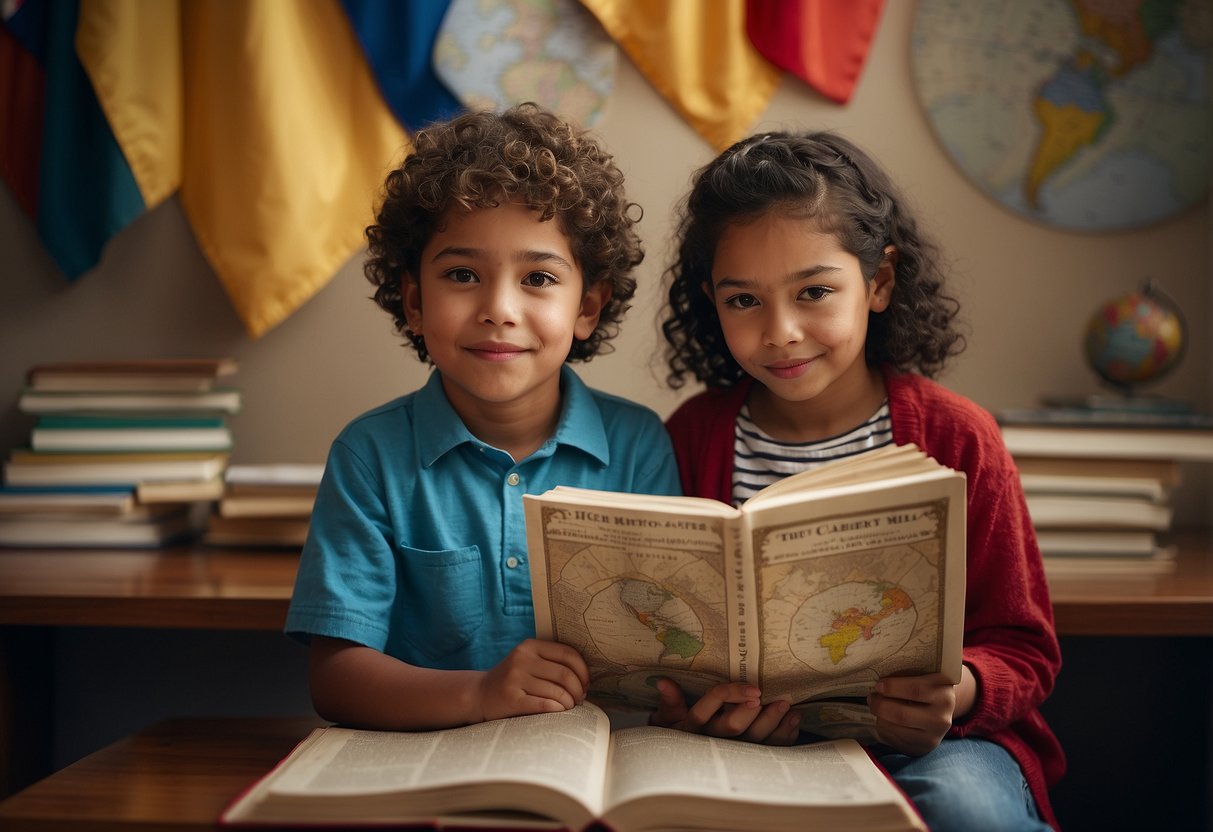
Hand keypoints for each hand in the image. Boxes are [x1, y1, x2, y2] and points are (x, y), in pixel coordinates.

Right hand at [475, 639, 588, 721]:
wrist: (478, 695)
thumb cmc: (512, 680)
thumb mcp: (527, 662)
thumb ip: (551, 662)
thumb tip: (586, 678)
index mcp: (529, 646)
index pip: (568, 654)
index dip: (583, 670)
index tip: (586, 682)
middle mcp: (521, 659)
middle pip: (565, 674)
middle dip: (579, 689)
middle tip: (580, 698)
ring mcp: (515, 679)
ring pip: (557, 692)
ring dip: (569, 703)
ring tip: (569, 706)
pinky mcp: (511, 699)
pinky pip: (544, 705)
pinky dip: (557, 710)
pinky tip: (558, 711)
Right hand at [649, 678, 800, 744]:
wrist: (686, 762)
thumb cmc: (680, 732)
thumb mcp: (668, 719)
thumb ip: (669, 702)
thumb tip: (663, 682)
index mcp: (693, 727)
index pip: (709, 707)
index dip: (731, 695)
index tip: (751, 688)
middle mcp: (713, 740)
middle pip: (733, 727)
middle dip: (752, 710)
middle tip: (767, 696)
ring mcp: (735, 752)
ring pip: (754, 739)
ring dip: (772, 721)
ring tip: (786, 704)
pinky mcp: (753, 758)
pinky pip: (771, 749)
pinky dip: (785, 734)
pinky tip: (794, 718)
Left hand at [867, 671, 961, 755]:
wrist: (940, 714)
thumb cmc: (926, 689)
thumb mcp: (924, 677)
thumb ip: (907, 674)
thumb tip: (879, 673)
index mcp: (943, 695)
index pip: (915, 690)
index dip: (892, 687)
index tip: (878, 684)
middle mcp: (941, 719)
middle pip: (901, 714)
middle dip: (880, 705)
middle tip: (871, 697)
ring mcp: (932, 737)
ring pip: (894, 728)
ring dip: (878, 717)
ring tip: (875, 706)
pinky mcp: (921, 749)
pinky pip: (893, 740)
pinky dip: (882, 728)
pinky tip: (883, 719)